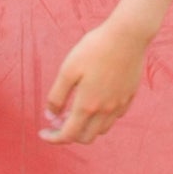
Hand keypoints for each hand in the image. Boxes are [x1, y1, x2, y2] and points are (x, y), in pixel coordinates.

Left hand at [41, 14, 151, 143]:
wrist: (127, 35)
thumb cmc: (94, 49)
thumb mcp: (67, 70)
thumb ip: (57, 96)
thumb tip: (50, 115)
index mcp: (87, 105)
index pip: (68, 135)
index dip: (53, 138)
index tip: (43, 132)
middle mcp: (105, 110)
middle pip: (86, 137)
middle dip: (70, 135)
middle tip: (59, 120)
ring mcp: (119, 104)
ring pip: (102, 129)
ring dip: (87, 127)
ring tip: (76, 111)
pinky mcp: (129, 96)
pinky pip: (115, 117)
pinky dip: (102, 117)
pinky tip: (96, 102)